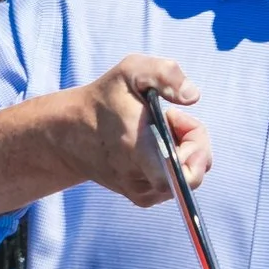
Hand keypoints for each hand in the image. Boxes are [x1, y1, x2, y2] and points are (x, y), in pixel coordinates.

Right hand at [77, 58, 210, 206]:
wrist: (72, 132)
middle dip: (193, 141)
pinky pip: (176, 184)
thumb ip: (166, 75)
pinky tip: (155, 144)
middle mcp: (140, 179)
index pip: (182, 176)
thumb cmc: (105, 98)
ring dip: (183, 150)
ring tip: (158, 130)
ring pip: (187, 178)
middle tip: (169, 118)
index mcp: (138, 149)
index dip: (196, 147)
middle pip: (194, 172)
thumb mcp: (131, 70)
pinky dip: (173, 163)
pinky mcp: (142, 198)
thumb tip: (193, 96)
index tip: (173, 117)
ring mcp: (142, 193)